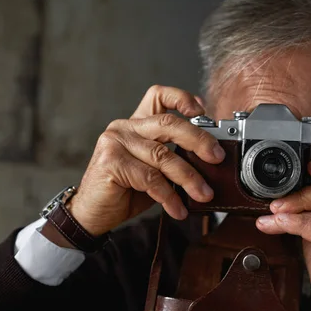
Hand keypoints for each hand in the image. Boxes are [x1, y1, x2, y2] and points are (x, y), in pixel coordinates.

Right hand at [69, 85, 224, 235]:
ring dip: (188, 177)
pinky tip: (178, 209)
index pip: (158, 95)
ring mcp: (115, 143)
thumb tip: (210, 157)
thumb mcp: (154, 170)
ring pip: (163, 155)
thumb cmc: (125, 192)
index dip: (182, 98)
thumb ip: (173, 156)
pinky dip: (169, 196)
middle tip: (217, 157)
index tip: (202, 112)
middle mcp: (124, 127)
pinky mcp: (111, 162)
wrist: (93, 215)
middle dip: (198, 140)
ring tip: (203, 194)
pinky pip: (150, 178)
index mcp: (136, 124)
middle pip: (168, 123)